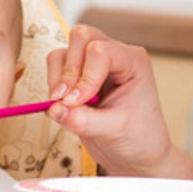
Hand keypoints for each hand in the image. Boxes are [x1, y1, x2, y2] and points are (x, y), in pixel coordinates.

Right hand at [46, 25, 192, 177]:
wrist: (137, 154)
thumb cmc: (138, 138)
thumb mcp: (114, 131)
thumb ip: (83, 120)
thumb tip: (56, 109)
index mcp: (133, 62)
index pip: (101, 51)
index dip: (84, 76)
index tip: (77, 103)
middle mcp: (114, 55)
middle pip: (81, 37)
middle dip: (69, 70)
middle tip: (66, 100)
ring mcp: (94, 63)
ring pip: (65, 50)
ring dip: (59, 78)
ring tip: (66, 104)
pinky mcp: (78, 75)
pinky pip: (57, 66)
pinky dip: (53, 83)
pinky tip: (65, 105)